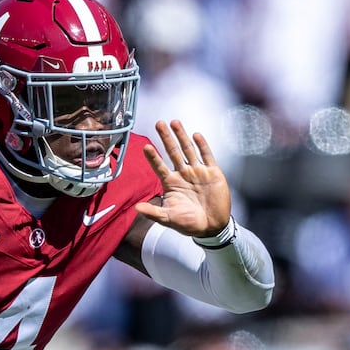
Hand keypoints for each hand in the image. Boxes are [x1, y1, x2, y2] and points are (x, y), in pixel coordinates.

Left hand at [135, 119, 232, 238]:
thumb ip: (153, 212)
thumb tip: (136, 208)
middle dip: (166, 138)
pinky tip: (196, 135)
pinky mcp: (212, 172)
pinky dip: (202, 145)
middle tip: (159, 123)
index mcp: (171, 183)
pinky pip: (207, 155)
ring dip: (181, 136)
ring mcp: (198, 172)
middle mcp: (183, 174)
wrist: (212, 227)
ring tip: (174, 122)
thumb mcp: (169, 219)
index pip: (159, 167)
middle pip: (173, 152)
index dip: (153, 157)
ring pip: (188, 150)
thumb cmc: (189, 224)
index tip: (146, 147)